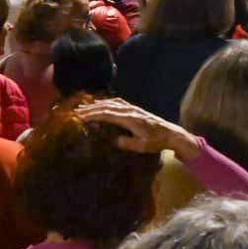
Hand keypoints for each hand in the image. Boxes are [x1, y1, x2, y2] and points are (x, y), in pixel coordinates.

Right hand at [78, 97, 200, 161]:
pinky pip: (118, 102)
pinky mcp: (135, 109)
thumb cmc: (156, 142)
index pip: (107, 114)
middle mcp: (130, 111)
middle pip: (107, 107)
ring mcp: (133, 108)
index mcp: (130, 119)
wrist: (170, 133)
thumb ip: (128, 144)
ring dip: (98, 104)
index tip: (81, 117)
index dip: (93, 115)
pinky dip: (108, 102)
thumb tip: (114, 141)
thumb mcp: (142, 146)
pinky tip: (103, 104)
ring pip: (112, 103)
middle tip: (77, 111)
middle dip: (91, 108)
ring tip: (85, 106)